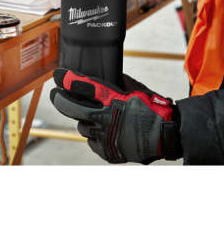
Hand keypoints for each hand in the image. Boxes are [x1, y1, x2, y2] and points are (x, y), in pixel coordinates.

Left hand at [50, 68, 181, 163]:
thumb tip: (105, 74)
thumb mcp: (135, 89)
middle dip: (60, 99)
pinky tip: (101, 130)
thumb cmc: (153, 108)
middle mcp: (104, 119)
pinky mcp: (107, 151)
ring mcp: (104, 137)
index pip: (82, 87)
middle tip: (56, 94)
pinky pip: (92, 142)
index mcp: (111, 101)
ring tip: (91, 115)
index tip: (58, 75)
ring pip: (82, 126)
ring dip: (83, 119)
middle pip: (72, 109)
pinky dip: (94, 135)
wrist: (167, 135)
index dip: (67, 79)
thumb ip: (117, 82)